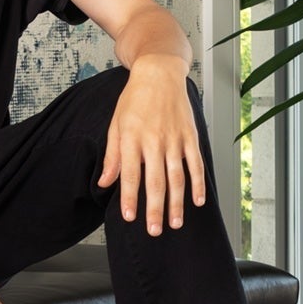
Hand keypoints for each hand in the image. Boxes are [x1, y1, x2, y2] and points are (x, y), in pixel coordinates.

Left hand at [97, 55, 206, 234]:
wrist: (159, 73)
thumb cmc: (134, 99)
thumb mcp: (115, 124)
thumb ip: (112, 156)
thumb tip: (104, 182)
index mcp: (132, 138)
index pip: (130, 175)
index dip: (129, 197)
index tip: (129, 216)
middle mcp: (154, 140)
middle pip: (155, 181)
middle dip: (155, 209)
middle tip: (154, 230)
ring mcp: (174, 139)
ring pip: (177, 177)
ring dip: (177, 203)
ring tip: (175, 223)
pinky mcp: (190, 135)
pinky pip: (196, 164)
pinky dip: (199, 183)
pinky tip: (197, 201)